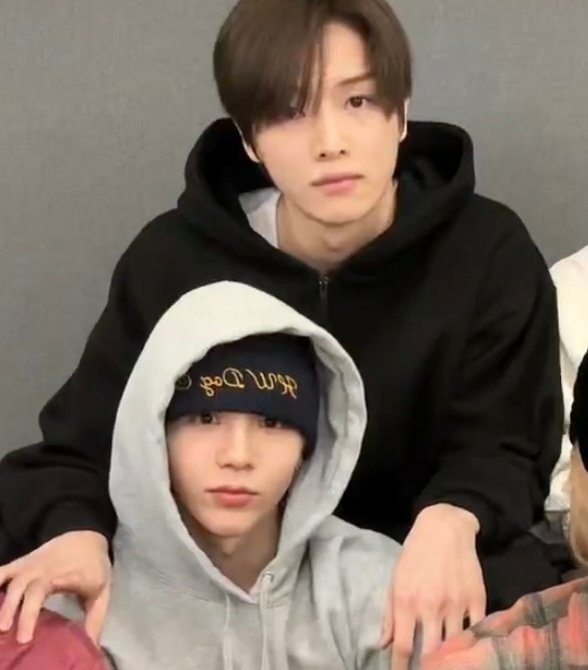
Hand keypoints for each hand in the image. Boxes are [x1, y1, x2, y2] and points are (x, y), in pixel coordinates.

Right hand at [0, 530, 110, 643]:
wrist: (84, 537)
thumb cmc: (92, 569)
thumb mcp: (101, 592)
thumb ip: (95, 619)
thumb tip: (91, 647)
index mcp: (76, 575)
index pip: (69, 580)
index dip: (65, 584)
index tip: (57, 593)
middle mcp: (51, 569)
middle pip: (36, 588)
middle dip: (27, 612)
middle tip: (22, 639)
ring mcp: (33, 565)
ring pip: (16, 582)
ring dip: (7, 604)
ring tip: (2, 628)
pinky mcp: (20, 563)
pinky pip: (2, 572)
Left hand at [381, 504, 485, 669]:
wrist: (444, 527)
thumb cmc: (415, 554)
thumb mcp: (396, 579)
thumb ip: (389, 613)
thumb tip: (383, 644)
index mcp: (406, 600)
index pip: (403, 646)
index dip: (401, 667)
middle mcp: (431, 605)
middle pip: (431, 652)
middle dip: (427, 668)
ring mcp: (456, 603)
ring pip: (455, 646)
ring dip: (450, 660)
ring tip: (447, 665)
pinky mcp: (476, 598)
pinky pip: (477, 631)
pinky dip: (473, 645)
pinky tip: (470, 653)